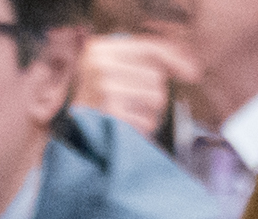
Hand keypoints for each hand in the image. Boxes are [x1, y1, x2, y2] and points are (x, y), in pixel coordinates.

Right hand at [75, 29, 192, 129]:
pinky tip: (124, 126)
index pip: (150, 47)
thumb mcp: (112, 68)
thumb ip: (149, 58)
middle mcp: (100, 67)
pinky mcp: (110, 116)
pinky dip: (141, 127)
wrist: (65, 131)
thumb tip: (192, 70)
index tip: (192, 73)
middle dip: (152, 92)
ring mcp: (104, 91)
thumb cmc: (93, 98)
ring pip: (156, 98)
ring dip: (148, 110)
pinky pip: (147, 120)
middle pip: (156, 76)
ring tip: (127, 114)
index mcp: (99, 50)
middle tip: (130, 101)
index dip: (176, 58)